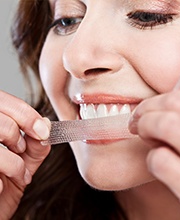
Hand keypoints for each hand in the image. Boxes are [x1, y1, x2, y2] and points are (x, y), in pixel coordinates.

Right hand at [0, 91, 50, 219]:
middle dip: (19, 131)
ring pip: (0, 134)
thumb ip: (34, 143)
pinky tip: (2, 186)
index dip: (27, 114)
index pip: (4, 100)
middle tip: (22, 149)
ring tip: (16, 171)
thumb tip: (46, 124)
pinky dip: (7, 175)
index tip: (42, 130)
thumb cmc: (3, 185)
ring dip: (14, 159)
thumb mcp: (23, 161)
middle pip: (2, 118)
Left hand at [129, 62, 179, 219]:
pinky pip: (162, 160)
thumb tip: (179, 83)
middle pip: (175, 100)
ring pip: (168, 124)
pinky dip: (151, 158)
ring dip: (146, 128)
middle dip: (146, 109)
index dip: (169, 89)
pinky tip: (158, 164)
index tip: (157, 105)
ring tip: (144, 136)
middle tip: (138, 122)